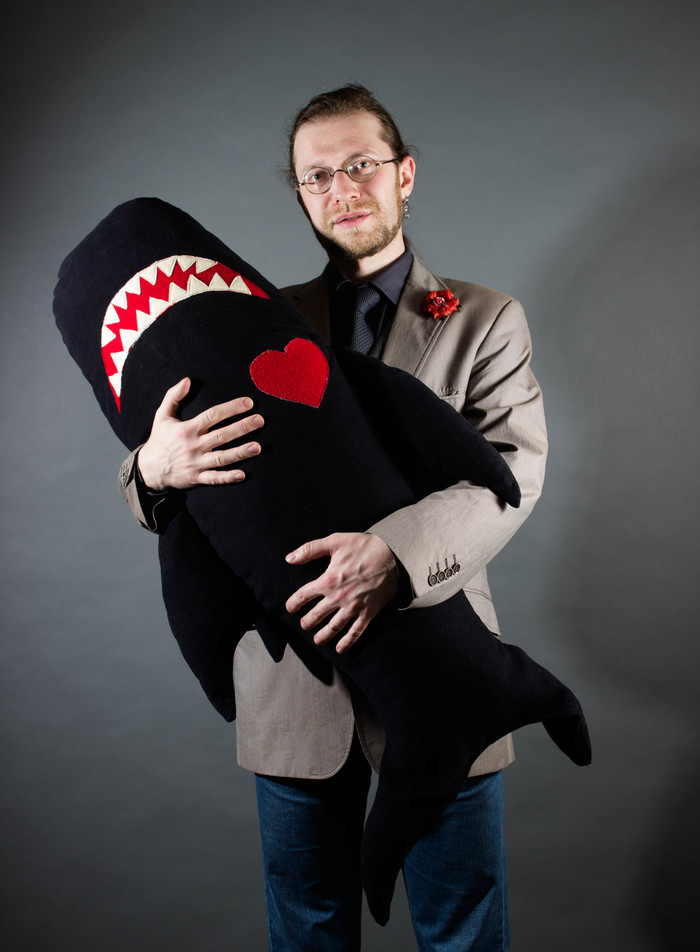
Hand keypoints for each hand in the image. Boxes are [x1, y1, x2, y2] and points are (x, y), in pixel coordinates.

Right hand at [137, 377, 263, 490]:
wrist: (148, 469)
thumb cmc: (159, 440)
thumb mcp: (162, 416)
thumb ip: (173, 396)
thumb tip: (186, 380)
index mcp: (188, 429)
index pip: (213, 415)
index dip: (231, 408)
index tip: (248, 403)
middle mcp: (194, 445)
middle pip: (222, 435)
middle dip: (242, 427)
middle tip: (260, 420)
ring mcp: (196, 463)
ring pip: (222, 457)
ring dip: (240, 452)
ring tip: (258, 447)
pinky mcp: (197, 478)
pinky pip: (214, 478)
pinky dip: (228, 477)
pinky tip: (242, 474)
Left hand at [285, 533, 397, 652]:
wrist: (393, 555)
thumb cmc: (363, 546)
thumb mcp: (335, 541)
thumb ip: (310, 549)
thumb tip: (289, 558)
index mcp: (328, 580)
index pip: (303, 596)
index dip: (293, 603)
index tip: (290, 608)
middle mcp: (338, 597)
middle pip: (316, 615)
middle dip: (307, 622)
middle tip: (304, 625)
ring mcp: (354, 607)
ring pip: (334, 627)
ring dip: (323, 635)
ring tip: (317, 640)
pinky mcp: (368, 613)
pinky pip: (356, 631)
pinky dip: (347, 642)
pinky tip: (340, 649)